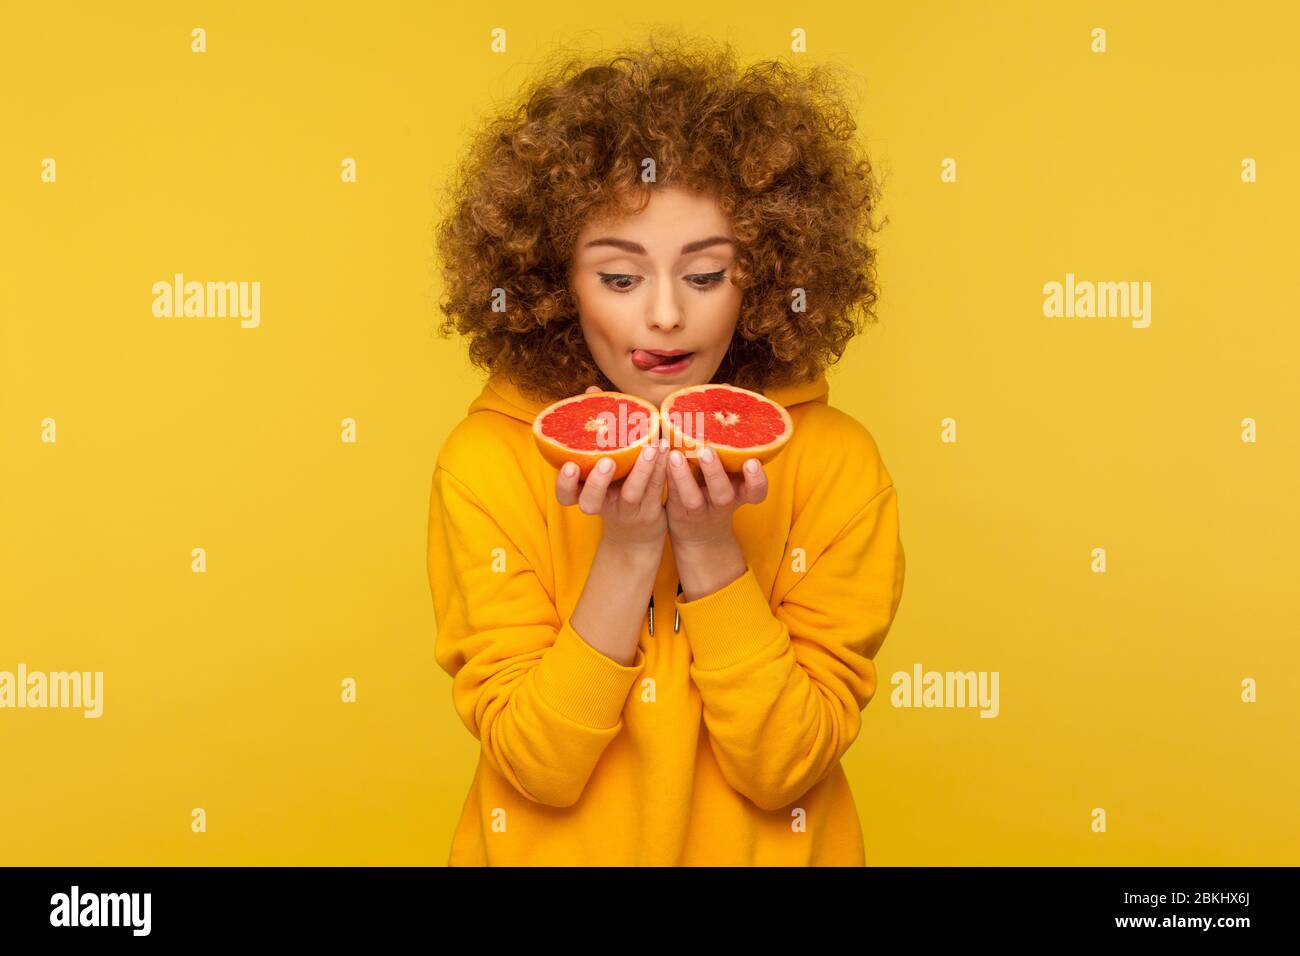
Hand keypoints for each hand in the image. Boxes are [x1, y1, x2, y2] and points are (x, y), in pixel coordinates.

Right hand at [555, 386, 670, 552]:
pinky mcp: (651, 512)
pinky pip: (657, 491)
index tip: (571, 466)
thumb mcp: (600, 465)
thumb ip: (596, 430)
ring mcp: (627, 511)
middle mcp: (603, 505)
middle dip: (598, 483)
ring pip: (632, 494)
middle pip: (592, 502)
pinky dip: (662, 469)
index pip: (565, 495)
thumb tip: (591, 390)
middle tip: (607, 462)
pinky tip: (669, 449)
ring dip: (642, 470)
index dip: (565, 484)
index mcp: (584, 494)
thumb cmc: (614, 486)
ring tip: (651, 448)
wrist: (636, 532)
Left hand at [664, 445, 767, 551]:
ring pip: (692, 499)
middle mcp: (722, 504)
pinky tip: (658, 458)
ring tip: (674, 455)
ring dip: (683, 477)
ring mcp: (700, 512)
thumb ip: (729, 456)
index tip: (752, 462)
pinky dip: (666, 478)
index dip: (757, 479)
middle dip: (715, 472)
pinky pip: (671, 497)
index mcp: (740, 494)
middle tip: (707, 451)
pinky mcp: (679, 515)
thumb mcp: (731, 480)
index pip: (756, 492)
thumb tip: (721, 407)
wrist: (701, 536)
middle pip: (723, 494)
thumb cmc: (717, 493)